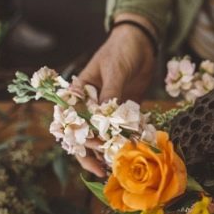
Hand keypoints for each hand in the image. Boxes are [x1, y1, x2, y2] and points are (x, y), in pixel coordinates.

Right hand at [74, 14, 156, 175]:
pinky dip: (125, 143)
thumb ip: (111, 94)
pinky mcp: (124, 112)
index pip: (72, 120)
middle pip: (84, 134)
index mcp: (79, 93)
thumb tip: (105, 118)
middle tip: (101, 170)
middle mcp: (90, 104)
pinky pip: (121, 131)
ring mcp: (107, 110)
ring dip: (107, 152)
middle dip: (90, 153)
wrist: (141, 42)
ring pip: (102, 137)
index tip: (91, 148)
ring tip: (113, 170)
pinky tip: (131, 155)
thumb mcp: (115, 70)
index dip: (78, 137)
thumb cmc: (121, 50)